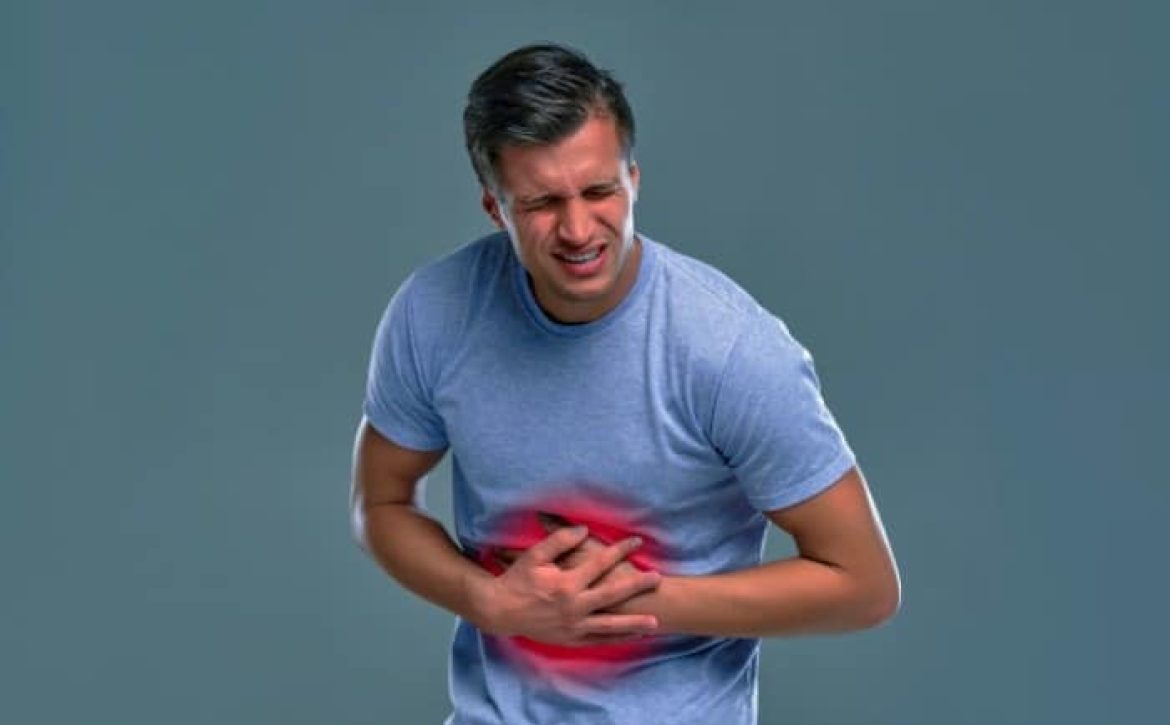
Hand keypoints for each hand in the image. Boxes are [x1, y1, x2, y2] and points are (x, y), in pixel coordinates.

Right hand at [474, 525, 660, 645]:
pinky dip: (616, 638)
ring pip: (610, 625)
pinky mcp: (570, 639)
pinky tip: (631, 636)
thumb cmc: (518, 580)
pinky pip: (598, 640)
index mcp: (567, 583)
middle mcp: (574, 606)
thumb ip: (560, 540)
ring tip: (654, 622)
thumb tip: (584, 530)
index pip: (601, 563)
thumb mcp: (535, 555)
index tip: (637, 543)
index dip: (620, 551)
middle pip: (613, 594)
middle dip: (637, 586)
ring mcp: (573, 626)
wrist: (500, 611)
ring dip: (633, 623)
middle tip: (657, 579)